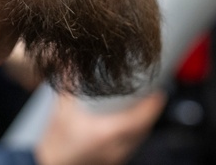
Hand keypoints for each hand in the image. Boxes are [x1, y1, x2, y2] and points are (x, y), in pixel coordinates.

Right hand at [34, 92, 165, 164]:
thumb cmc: (55, 144)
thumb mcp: (62, 112)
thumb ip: (67, 84)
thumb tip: (67, 61)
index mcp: (108, 134)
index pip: (140, 120)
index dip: (152, 107)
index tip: (159, 93)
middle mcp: (116, 148)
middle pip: (143, 130)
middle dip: (150, 113)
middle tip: (154, 96)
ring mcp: (114, 158)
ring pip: (138, 140)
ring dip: (143, 125)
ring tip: (145, 108)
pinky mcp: (109, 162)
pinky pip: (129, 147)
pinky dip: (134, 135)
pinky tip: (130, 127)